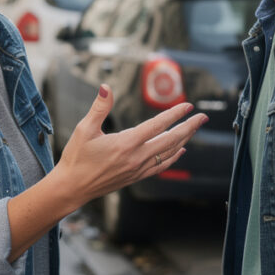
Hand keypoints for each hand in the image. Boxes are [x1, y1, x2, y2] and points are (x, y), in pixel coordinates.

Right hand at [54, 84, 206, 204]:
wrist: (72, 188)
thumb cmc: (76, 157)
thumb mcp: (85, 129)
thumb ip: (99, 107)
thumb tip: (107, 86)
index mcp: (126, 143)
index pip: (157, 125)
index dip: (174, 114)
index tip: (188, 106)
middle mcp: (136, 157)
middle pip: (170, 140)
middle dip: (188, 127)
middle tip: (202, 117)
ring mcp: (138, 169)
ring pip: (168, 153)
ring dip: (184, 140)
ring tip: (194, 129)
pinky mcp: (136, 177)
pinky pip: (161, 166)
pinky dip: (173, 157)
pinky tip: (180, 151)